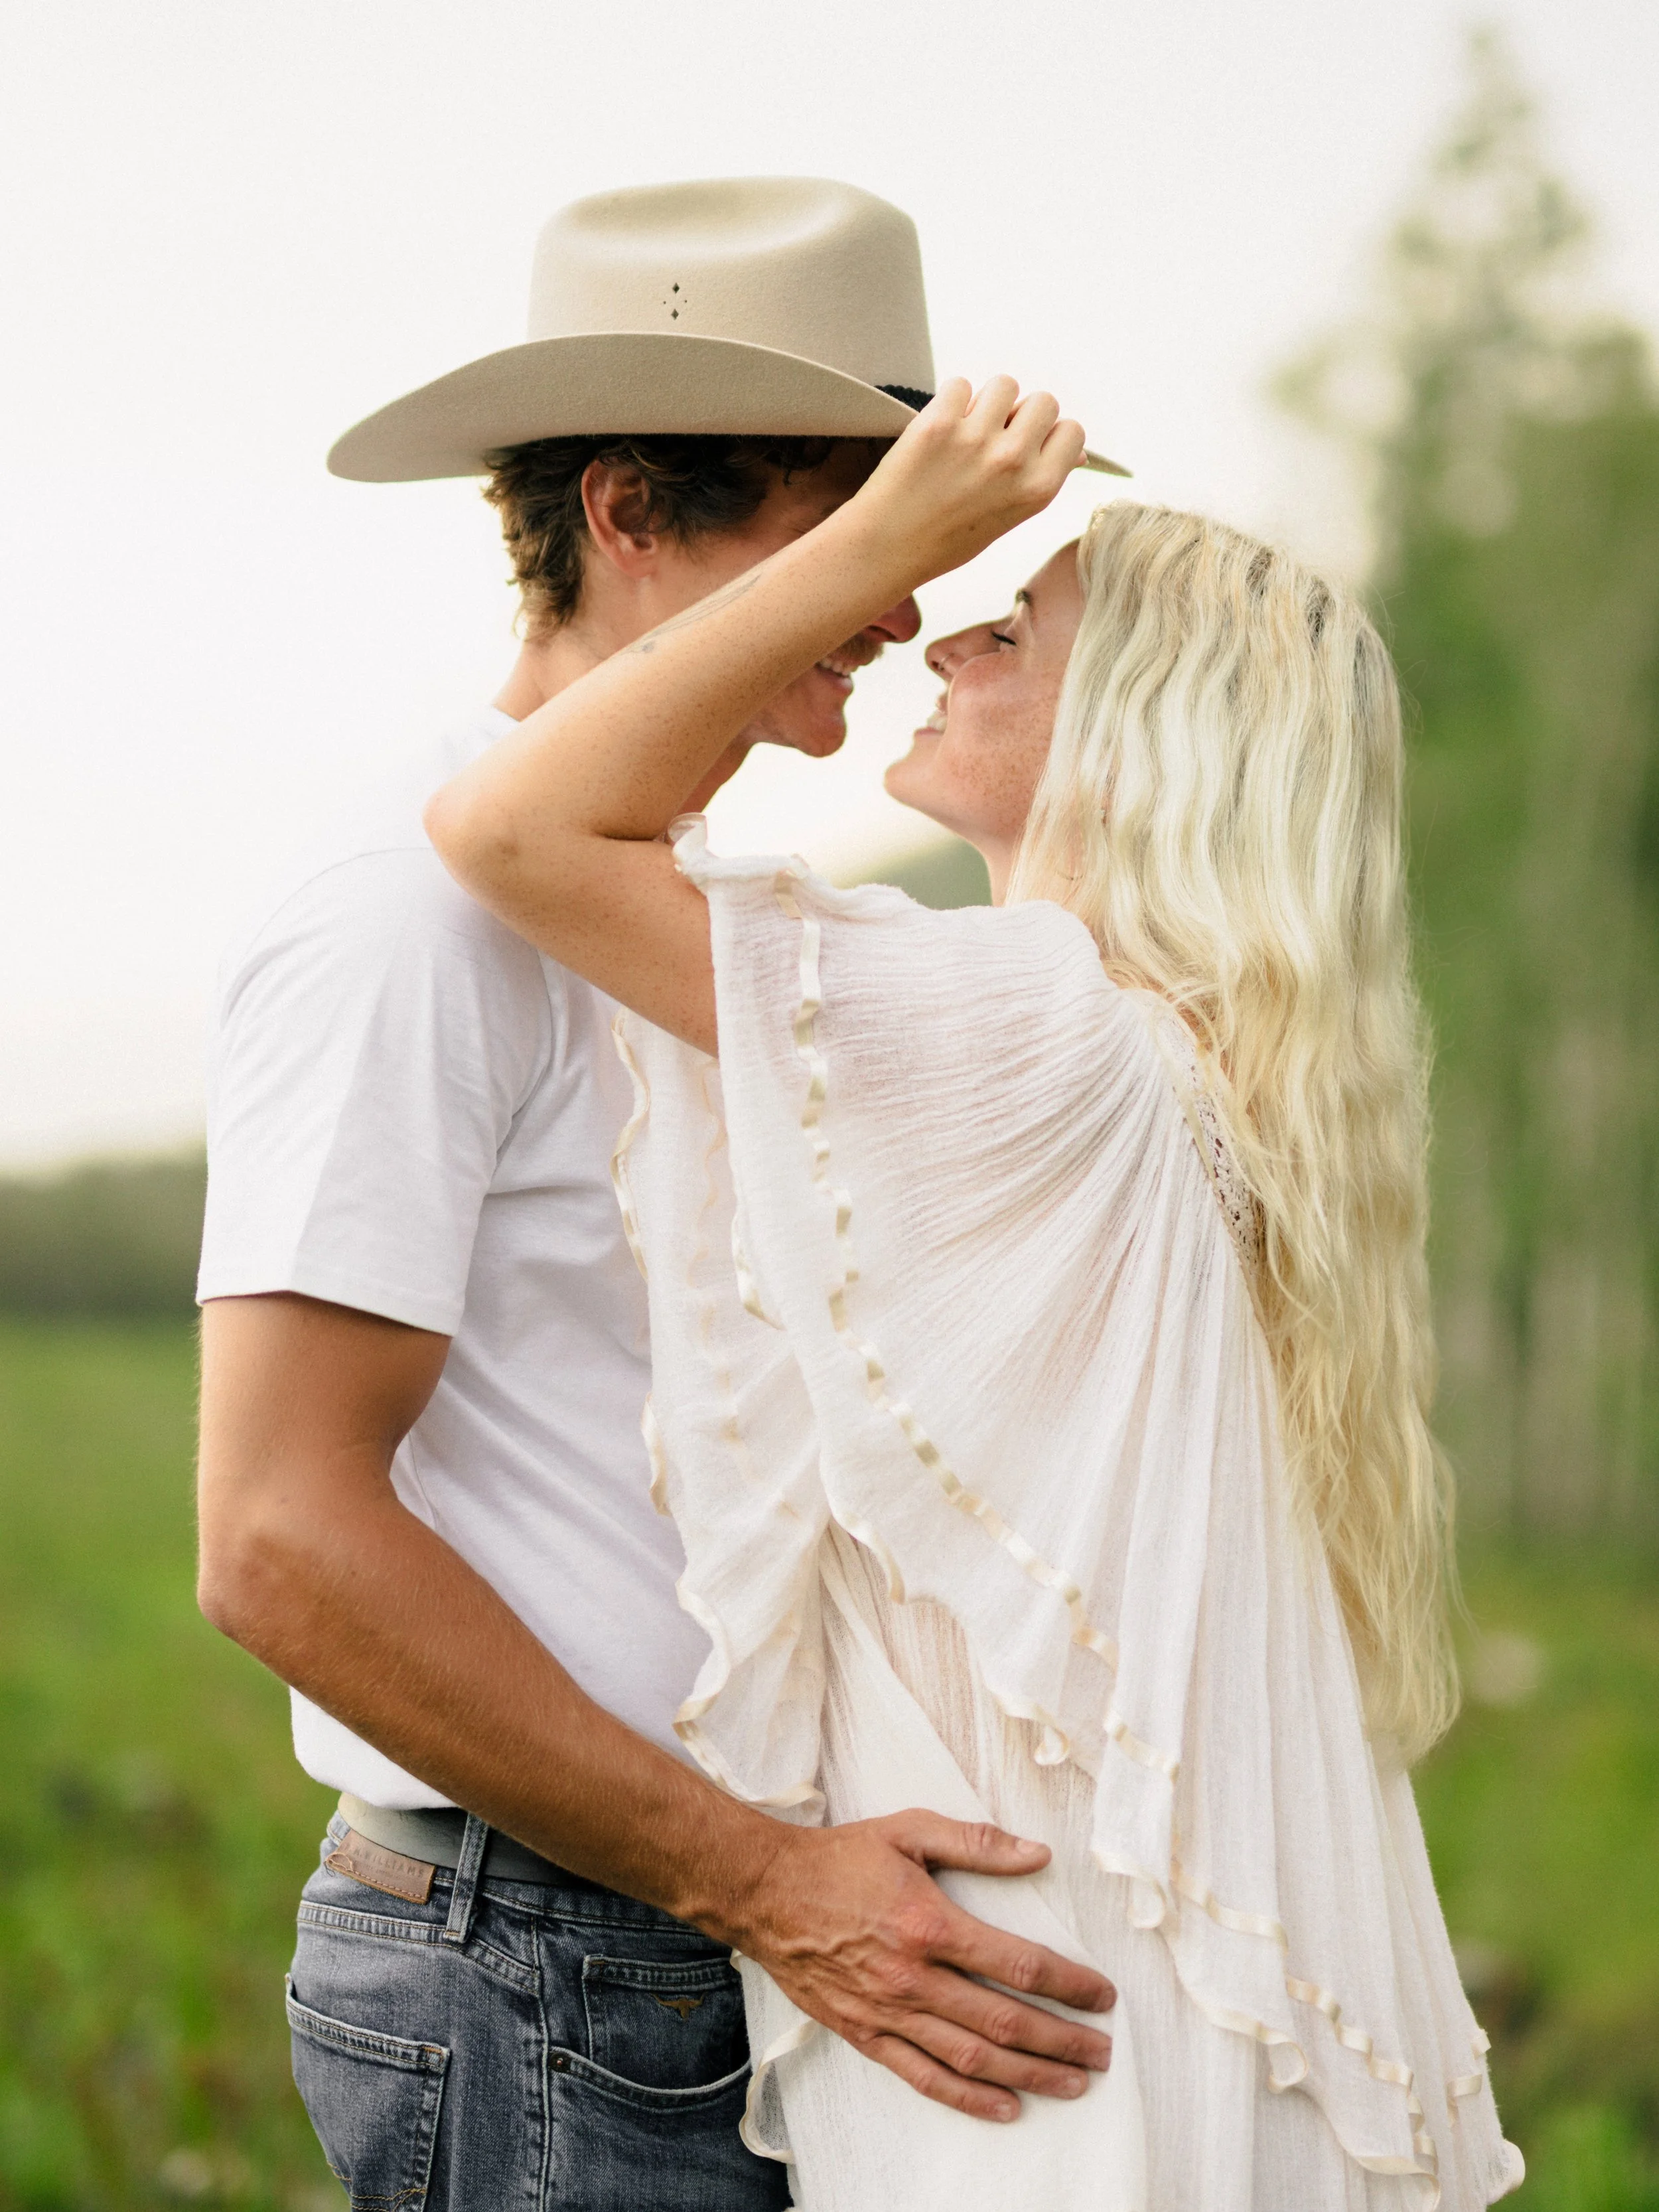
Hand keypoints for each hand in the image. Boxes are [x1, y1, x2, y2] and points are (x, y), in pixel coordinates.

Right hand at [731, 1808, 1114, 2122]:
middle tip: (1102, 2052)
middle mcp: (912, 1977)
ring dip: (1029, 2074)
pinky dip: (969, 2098)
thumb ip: (978, 1843)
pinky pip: (924, 2076)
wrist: (766, 1892)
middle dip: (1062, 2040)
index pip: (1017, 1964)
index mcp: (929, 1924)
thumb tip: (1038, 1854)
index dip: (1068, 1984)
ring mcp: (888, 2012)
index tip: (1102, 1995)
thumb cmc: (841, 1858)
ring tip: (1074, 2083)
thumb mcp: (909, 1830)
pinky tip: (1006, 2106)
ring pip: (972, 2058)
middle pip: (1004, 2022)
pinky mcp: (865, 2034)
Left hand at [853, 376, 1085, 589]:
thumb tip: (1073, 452)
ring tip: (965, 431)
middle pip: (1044, 401)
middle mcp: (1013, 462)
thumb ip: (1038, 480)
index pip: (1072, 431)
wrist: (887, 547)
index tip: (1028, 444)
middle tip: (994, 437)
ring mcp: (976, 439)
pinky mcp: (939, 423)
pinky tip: (939, 430)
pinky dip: (951, 400)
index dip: (1049, 433)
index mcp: (1038, 490)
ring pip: (1005, 385)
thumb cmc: (946, 540)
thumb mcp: (1008, 518)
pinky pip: (960, 384)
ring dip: (986, 401)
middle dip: (1021, 413)